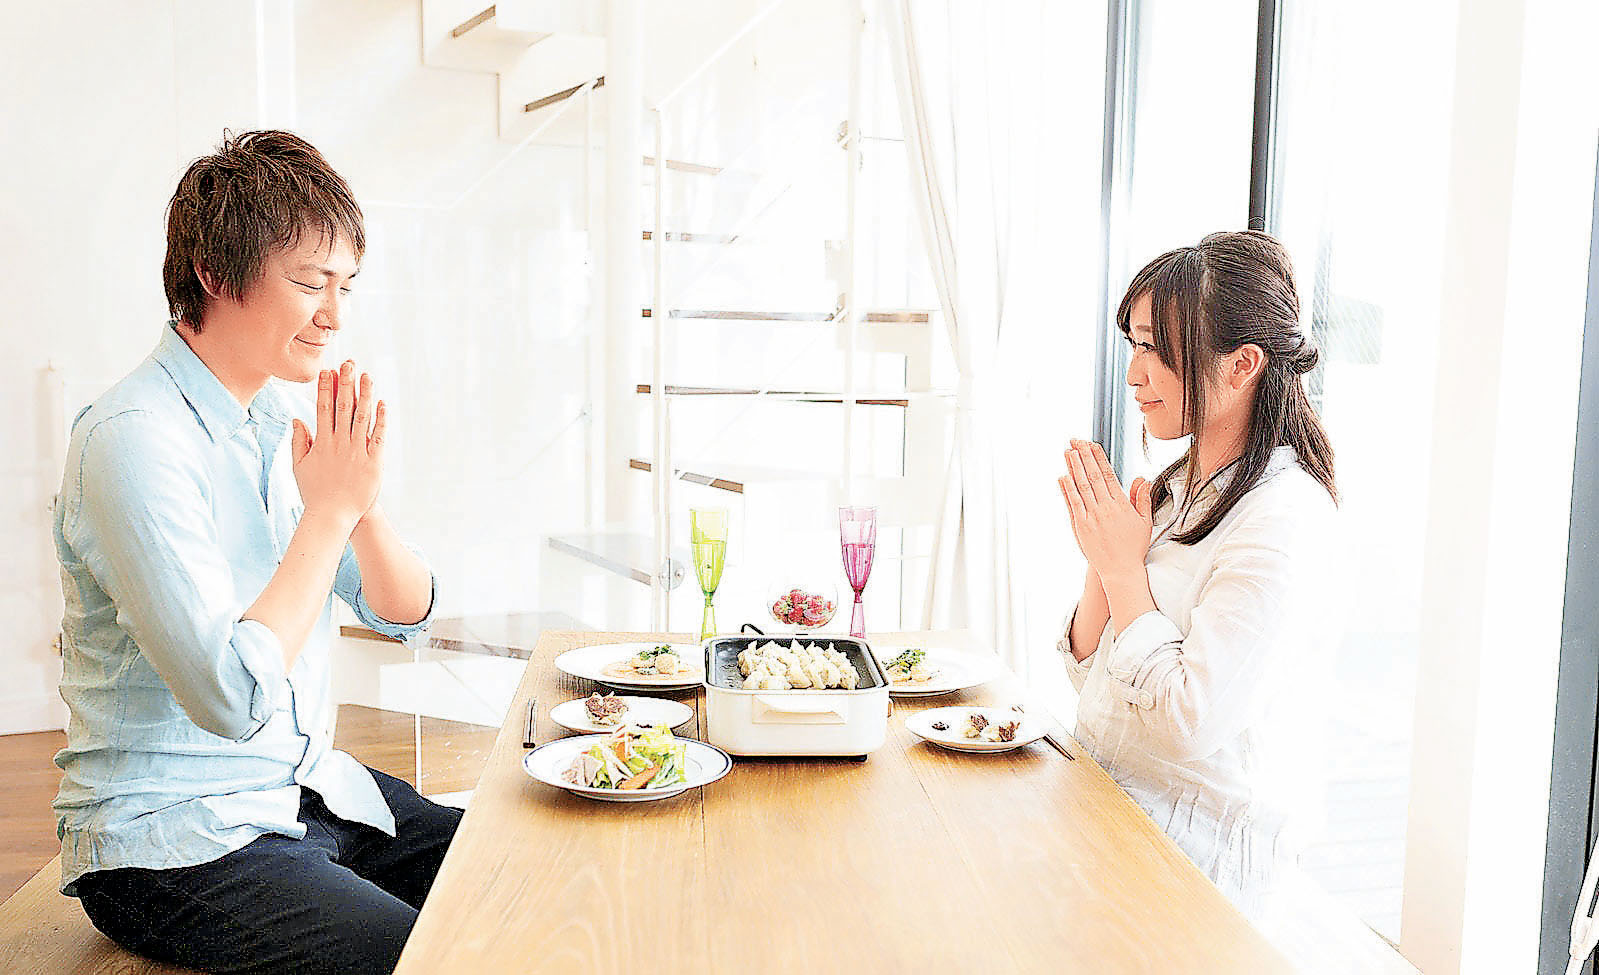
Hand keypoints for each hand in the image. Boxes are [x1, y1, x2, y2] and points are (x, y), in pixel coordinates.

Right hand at [291, 361, 385, 531]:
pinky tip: (382, 403)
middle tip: (348, 364)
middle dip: (345, 383)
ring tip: (366, 376)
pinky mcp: (373, 462)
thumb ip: (298, 441)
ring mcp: (357, 451)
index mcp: (321, 442)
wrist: (334, 516)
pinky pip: (378, 436)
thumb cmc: (315, 493)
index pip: (323, 409)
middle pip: (343, 407)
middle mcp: (339, 443)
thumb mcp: (299, 466)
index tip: (327, 371)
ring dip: (365, 394)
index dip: (325, 388)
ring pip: (362, 417)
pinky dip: (380, 419)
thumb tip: (297, 419)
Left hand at [1058, 439, 1153, 583]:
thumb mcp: (1144, 522)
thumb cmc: (1133, 547)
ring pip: (1082, 487)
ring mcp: (1092, 517)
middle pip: (1093, 476)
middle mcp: (1106, 508)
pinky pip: (1073, 504)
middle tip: (1076, 440)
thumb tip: (1141, 478)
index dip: (1099, 458)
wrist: (1120, 570)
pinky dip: (1067, 490)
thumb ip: (1143, 499)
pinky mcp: (1081, 527)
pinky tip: (1063, 477)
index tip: (1092, 444)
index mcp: (1122, 505)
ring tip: (1068, 452)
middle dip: (1084, 456)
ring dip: (1074, 468)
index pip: (1109, 474)